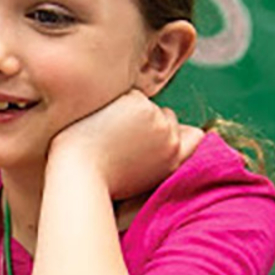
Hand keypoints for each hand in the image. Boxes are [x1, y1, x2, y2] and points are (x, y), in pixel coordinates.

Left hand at [49, 90, 202, 199]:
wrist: (79, 174)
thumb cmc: (100, 179)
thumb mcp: (140, 176)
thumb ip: (158, 158)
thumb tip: (176, 136)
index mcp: (173, 161)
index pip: (195, 137)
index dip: (182, 132)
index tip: (165, 133)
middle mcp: (171, 140)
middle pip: (167, 116)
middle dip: (148, 121)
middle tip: (118, 139)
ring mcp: (157, 121)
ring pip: (146, 104)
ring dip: (128, 112)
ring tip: (106, 135)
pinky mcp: (140, 105)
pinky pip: (129, 94)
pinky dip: (114, 104)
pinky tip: (99, 123)